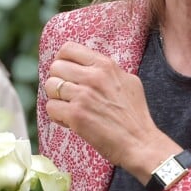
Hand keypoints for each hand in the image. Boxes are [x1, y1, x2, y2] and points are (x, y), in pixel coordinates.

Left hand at [45, 41, 180, 182]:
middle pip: (56, 66)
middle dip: (58, 79)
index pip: (68, 48)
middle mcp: (93, 76)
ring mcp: (83, 95)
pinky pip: (51, 108)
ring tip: (68, 107)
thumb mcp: (128, 80)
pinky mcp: (76, 115)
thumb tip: (91, 66)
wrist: (139, 141)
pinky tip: (69, 120)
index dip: (62, 59)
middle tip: (67, 92)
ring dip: (56, 98)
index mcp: (105, 64)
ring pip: (50, 86)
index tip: (66, 70)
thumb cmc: (136, 114)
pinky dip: (57, 115)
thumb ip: (108, 71)